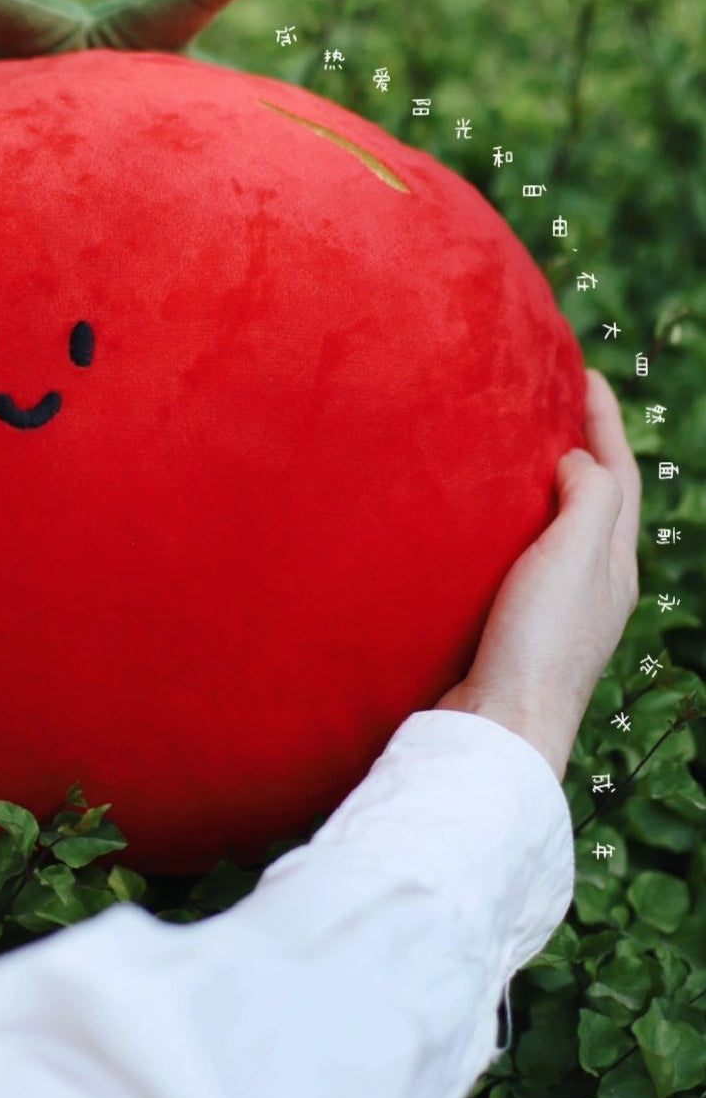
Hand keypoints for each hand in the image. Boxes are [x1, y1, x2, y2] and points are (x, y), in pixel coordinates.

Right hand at [435, 369, 641, 780]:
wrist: (499, 724)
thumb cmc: (538, 641)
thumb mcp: (575, 556)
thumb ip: (589, 498)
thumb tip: (576, 461)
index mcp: (613, 561)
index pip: (617, 473)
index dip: (603, 421)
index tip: (583, 373)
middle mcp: (591, 582)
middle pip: (593, 498)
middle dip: (578, 447)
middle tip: (549, 403)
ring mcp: (553, 606)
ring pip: (556, 527)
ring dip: (543, 484)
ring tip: (513, 451)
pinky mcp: (513, 625)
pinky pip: (521, 553)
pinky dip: (511, 522)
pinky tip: (479, 524)